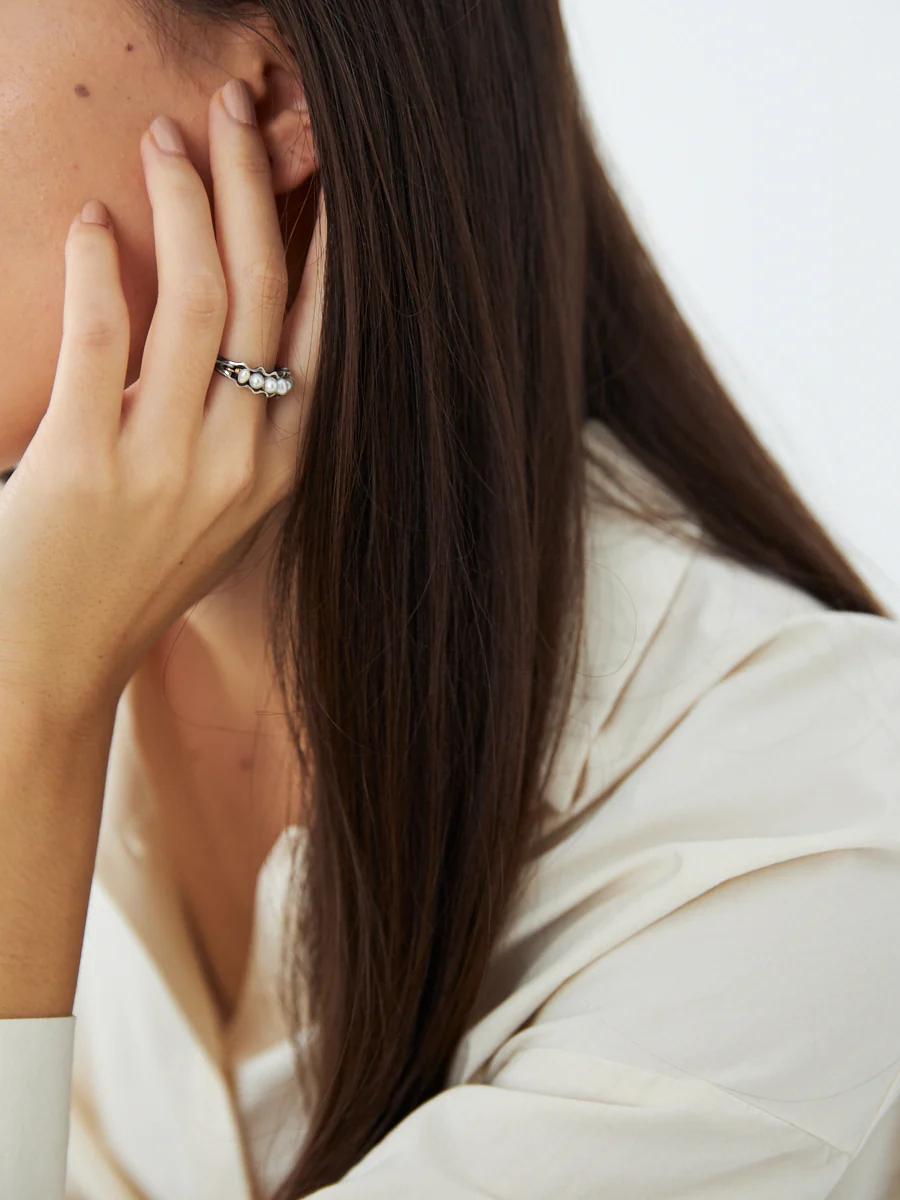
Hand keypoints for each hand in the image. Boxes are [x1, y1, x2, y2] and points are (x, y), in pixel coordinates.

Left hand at [0, 80, 325, 721]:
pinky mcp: (88, 463)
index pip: (323, 334)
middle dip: (254, 185)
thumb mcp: (213, 515)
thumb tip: (235, 340)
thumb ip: (238, 433)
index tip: (321, 172)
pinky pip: (103, 334)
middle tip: (231, 107)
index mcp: (279, 470)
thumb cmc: (128, 582)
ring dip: (185, 201)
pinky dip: (101, 264)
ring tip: (163, 139)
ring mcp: (169, 464)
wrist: (52, 666)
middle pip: (265, 293)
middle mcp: (241, 462)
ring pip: (201, 299)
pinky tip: (94, 223)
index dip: (326, 243)